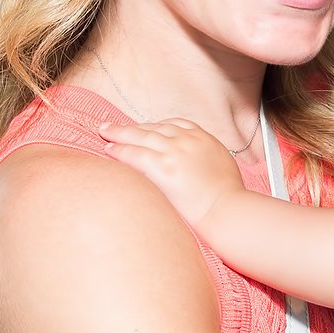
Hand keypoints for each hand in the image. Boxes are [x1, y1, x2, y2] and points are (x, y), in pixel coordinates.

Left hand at [99, 119, 244, 231]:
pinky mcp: (163, 167)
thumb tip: (196, 164)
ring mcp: (174, 151)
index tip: (144, 128)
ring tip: (104, 133)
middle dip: (133, 127)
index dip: (155, 126)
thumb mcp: (222, 165)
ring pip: (141, 137)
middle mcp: (187, 139)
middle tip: (113, 126)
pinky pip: (135, 154)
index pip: (175, 124)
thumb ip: (206, 158)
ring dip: (120, 134)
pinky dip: (120, 151)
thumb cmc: (228, 195)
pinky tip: (109, 151)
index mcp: (203, 137)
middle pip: (153, 127)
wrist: (227, 208)